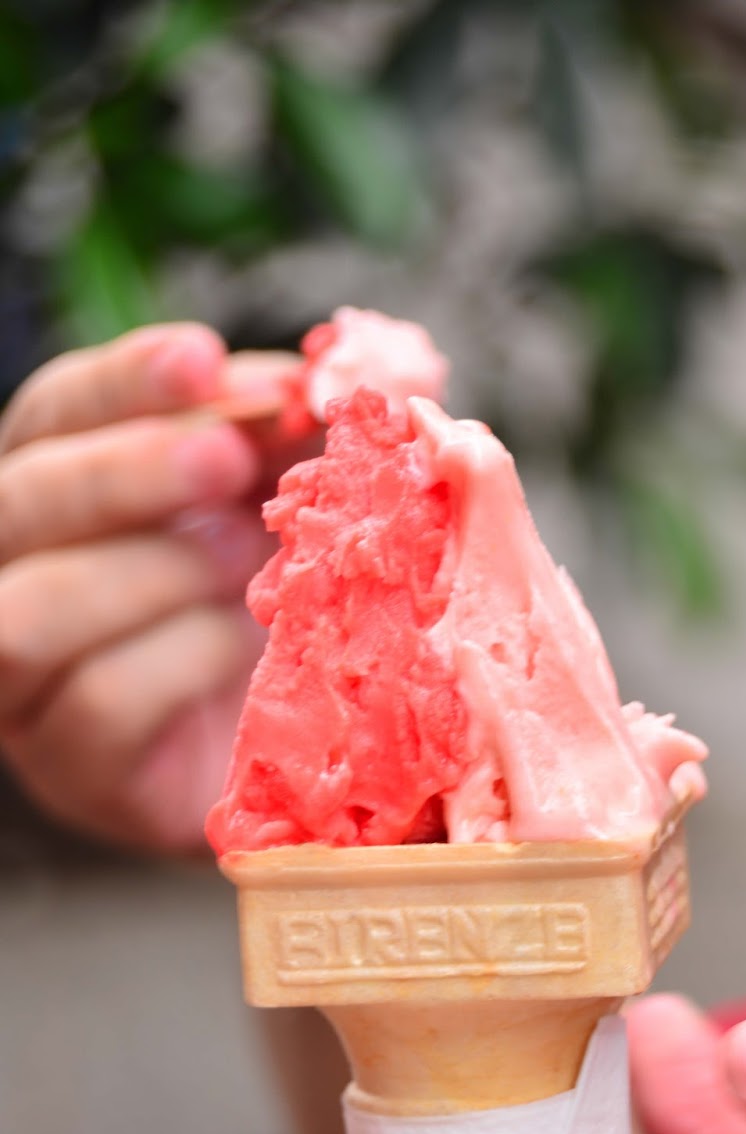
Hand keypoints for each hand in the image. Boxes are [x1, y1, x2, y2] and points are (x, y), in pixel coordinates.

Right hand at [0, 324, 300, 852]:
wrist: (305, 757)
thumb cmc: (284, 610)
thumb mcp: (289, 506)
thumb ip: (289, 438)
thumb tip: (320, 375)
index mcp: (62, 496)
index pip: (53, 415)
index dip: (121, 383)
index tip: (201, 358)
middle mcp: (17, 580)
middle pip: (19, 503)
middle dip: (128, 470)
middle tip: (228, 458)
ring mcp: (33, 684)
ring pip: (31, 611)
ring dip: (152, 570)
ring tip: (248, 558)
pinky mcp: (79, 767)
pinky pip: (102, 701)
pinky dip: (184, 656)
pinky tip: (248, 640)